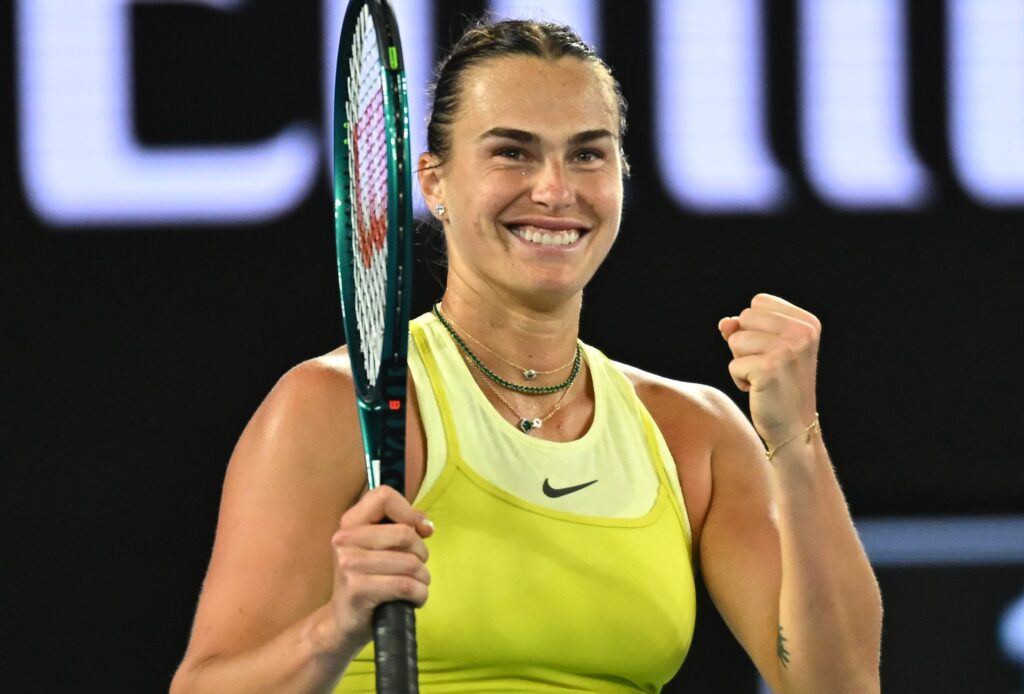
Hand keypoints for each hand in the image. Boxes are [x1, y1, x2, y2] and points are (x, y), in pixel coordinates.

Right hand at [328, 485, 432, 646]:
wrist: (343, 620)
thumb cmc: (368, 578)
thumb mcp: (379, 546)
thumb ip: (403, 525)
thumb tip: (426, 525)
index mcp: (350, 522)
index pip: (384, 496)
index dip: (408, 512)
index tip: (417, 530)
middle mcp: (345, 539)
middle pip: (404, 533)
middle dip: (421, 553)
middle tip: (416, 567)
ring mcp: (349, 564)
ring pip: (410, 563)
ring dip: (423, 578)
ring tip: (416, 585)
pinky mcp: (358, 590)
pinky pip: (406, 586)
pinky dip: (420, 594)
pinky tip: (413, 598)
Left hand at [718, 294, 820, 446]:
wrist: (794, 428)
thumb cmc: (778, 385)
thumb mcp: (766, 348)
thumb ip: (744, 327)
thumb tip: (725, 323)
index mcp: (807, 322)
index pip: (758, 302)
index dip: (754, 327)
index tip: (773, 352)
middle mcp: (802, 333)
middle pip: (744, 317)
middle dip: (745, 344)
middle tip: (767, 367)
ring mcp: (788, 350)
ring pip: (735, 339)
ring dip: (741, 362)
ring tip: (763, 378)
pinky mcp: (769, 369)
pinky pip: (733, 364)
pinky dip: (739, 379)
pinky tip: (759, 390)